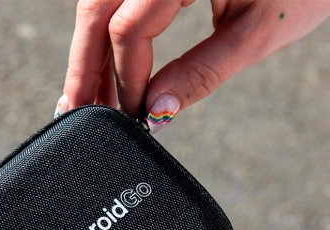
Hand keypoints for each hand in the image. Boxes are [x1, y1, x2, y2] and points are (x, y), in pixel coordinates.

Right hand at [55, 0, 329, 131]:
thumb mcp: (258, 31)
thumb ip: (202, 73)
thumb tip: (157, 112)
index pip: (129, 29)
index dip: (125, 80)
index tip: (131, 118)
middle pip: (97, 12)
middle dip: (84, 68)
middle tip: (72, 115)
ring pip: (99, 2)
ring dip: (90, 51)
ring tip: (85, 97)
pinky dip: (107, 31)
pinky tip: (104, 61)